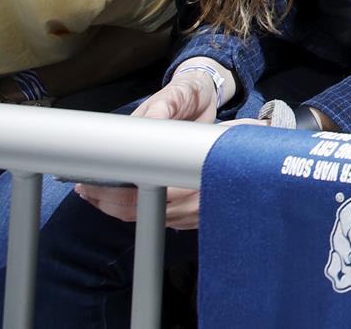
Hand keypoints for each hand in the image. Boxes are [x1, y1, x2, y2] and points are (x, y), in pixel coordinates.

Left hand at [76, 79, 257, 231]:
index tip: (94, 183)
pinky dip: (131, 211)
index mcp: (197, 185)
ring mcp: (191, 218)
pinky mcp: (191, 221)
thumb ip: (201, 135)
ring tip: (93, 192)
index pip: (144, 197)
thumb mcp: (229, 132)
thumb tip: (159, 130)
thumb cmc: (244, 143)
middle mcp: (192, 207)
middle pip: (136, 212)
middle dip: (106, 201)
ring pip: (143, 218)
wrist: (267, 165)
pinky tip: (118, 200)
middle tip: (84, 187)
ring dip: (114, 207)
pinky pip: (154, 220)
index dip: (114, 193)